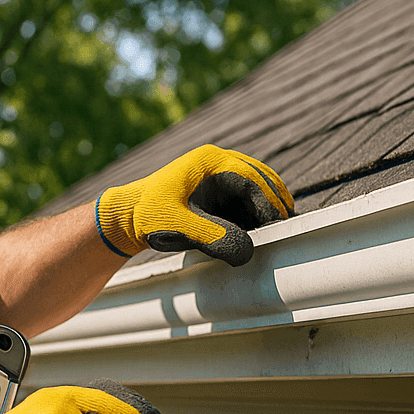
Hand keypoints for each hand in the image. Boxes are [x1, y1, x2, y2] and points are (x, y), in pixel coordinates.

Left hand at [95, 144, 294, 266]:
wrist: (126, 218)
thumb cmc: (148, 217)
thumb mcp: (180, 227)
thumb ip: (213, 237)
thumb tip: (247, 251)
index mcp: (210, 162)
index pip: (253, 178)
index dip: (270, 203)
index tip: (280, 226)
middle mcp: (218, 164)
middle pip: (261, 180)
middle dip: (275, 205)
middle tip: (287, 231)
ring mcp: (219, 177)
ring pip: (256, 191)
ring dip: (266, 211)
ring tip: (275, 237)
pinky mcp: (217, 193)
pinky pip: (244, 202)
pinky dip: (254, 217)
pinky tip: (258, 236)